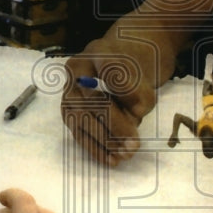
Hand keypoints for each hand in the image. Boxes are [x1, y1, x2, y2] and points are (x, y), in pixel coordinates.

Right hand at [60, 34, 168, 166]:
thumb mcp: (141, 77)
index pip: (110, 69)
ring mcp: (68, 93)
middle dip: (115, 126)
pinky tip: (110, 159)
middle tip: (133, 145)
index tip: (143, 107)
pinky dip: (94, 148)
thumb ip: (137, 95)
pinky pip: (78, 132)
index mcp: (97, 54)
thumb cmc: (130, 72)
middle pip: (93, 100)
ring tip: (123, 156)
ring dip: (104, 142)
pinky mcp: (68, 113)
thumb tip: (130, 121)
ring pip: (82, 119)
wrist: (115, 68)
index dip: (126, 89)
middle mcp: (76, 72)